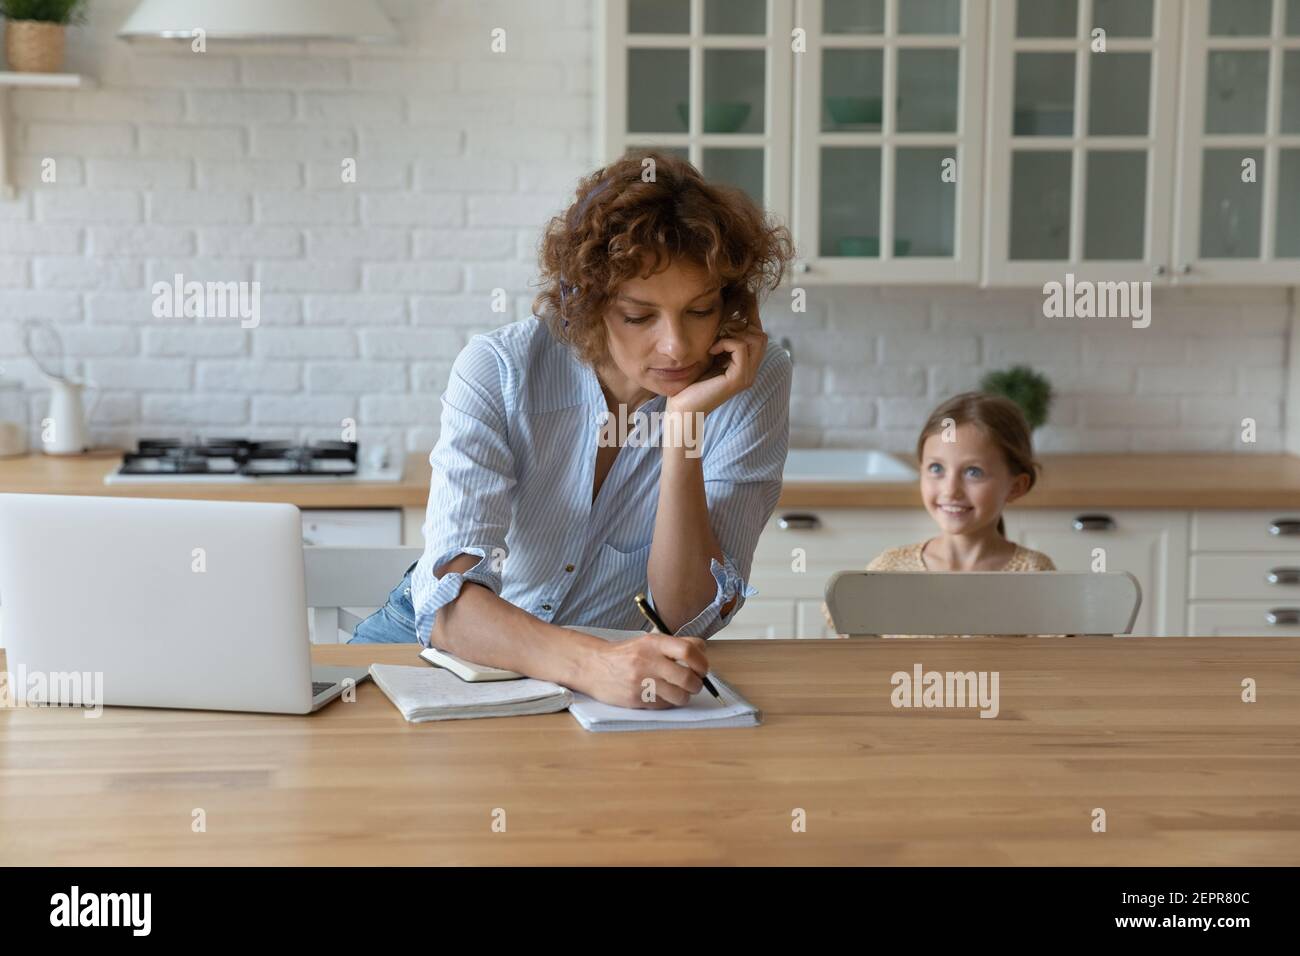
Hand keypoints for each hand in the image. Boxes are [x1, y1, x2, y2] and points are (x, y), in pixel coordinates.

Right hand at [578, 633, 709, 708]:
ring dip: (684, 696)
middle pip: (687, 678)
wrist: (593, 666)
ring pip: (679, 696)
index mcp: (654, 643)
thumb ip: (675, 645)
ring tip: (678, 691)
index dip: (701, 662)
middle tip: (695, 684)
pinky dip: (669, 702)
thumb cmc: (626, 654)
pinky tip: (661, 695)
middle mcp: (648, 661)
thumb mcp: (648, 641)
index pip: (688, 650)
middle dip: (697, 684)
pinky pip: (665, 705)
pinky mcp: (636, 699)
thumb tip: (703, 651)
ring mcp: (642, 682)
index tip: (702, 668)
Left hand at [665, 291, 766, 417]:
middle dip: (741, 326)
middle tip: (719, 332)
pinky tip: (712, 350)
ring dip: (733, 333)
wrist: (683, 409)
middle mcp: (750, 371)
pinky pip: (741, 347)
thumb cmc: (691, 383)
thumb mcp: (708, 354)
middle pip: (761, 335)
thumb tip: (727, 314)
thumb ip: (720, 339)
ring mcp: (747, 376)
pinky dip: (726, 342)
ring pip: (756, 339)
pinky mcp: (739, 379)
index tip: (745, 297)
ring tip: (715, 342)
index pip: (758, 335)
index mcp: (745, 365)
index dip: (753, 315)